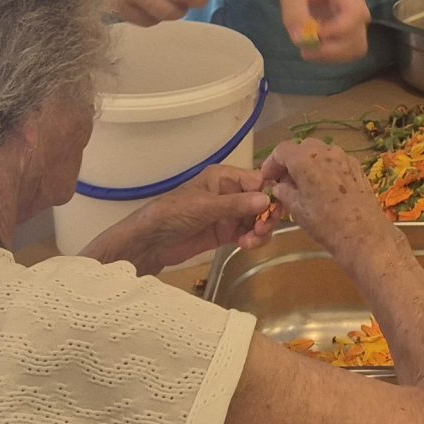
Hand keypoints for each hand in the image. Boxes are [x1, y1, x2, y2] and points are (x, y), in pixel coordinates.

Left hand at [75, 165, 273, 273]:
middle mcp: (229, 193)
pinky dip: (252, 240)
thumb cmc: (173, 214)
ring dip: (260, 230)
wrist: (150, 242)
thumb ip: (235, 204)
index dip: (268, 193)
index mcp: (223, 178)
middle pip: (261, 201)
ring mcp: (228, 215)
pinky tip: (245, 245)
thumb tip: (266, 200)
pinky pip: (248, 234)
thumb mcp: (205, 206)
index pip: (257, 180)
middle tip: (261, 229)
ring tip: (250, 241)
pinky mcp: (225, 234)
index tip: (273, 210)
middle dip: (266, 215)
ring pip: (257, 219)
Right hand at [258, 139, 401, 269]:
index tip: (268, 178)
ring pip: (320, 153)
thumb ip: (284, 192)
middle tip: (285, 181)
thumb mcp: (297, 209)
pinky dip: (325, 169)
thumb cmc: (325, 223)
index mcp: (306, 159)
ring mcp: (344, 158)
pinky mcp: (357, 167)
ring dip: (309, 164)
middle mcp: (326, 152)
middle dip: (291, 162)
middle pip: (302, 148)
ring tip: (304, 185)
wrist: (363, 235)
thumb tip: (279, 186)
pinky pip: (335, 161)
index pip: (282, 150)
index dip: (272, 163)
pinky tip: (324, 188)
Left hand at [277, 0, 369, 62]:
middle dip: (332, 50)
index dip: (336, 30)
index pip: (355, 16)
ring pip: (354, 51)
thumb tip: (300, 40)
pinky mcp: (347, 33)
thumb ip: (294, 13)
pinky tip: (312, 47)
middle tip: (306, 49)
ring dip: (331, 56)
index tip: (313, 32)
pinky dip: (329, 56)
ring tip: (308, 49)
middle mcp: (357, 11)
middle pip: (358, 40)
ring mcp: (354, 24)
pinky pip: (346, 53)